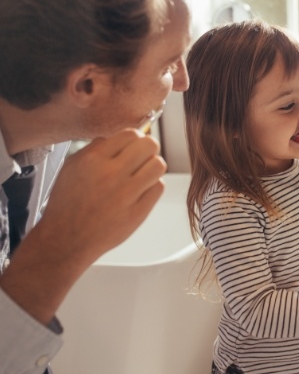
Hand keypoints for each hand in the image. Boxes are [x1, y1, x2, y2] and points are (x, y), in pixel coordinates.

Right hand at [39, 129, 166, 263]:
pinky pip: (158, 187)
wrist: (66, 239)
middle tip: (142, 158)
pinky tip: (140, 191)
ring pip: (158, 165)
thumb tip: (122, 137)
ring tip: (143, 175)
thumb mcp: (72, 167)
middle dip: (148, 149)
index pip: (130, 134)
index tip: (133, 146)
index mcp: (93, 159)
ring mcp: (126, 194)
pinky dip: (152, 187)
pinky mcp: (137, 212)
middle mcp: (110, 174)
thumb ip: (96, 149)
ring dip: (153, 167)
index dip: (135, 138)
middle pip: (149, 145)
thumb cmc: (69, 203)